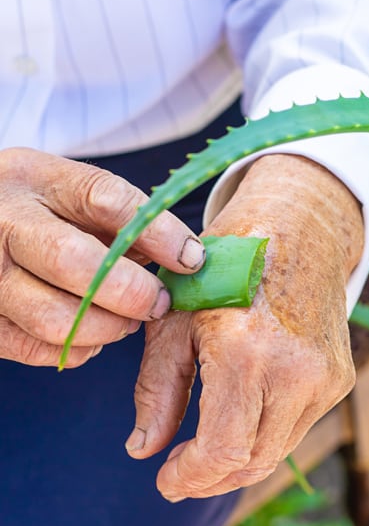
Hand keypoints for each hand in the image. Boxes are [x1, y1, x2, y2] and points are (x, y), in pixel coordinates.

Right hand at [0, 147, 205, 367]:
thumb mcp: (75, 193)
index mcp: (36, 177)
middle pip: (73, 262)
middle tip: (159, 304)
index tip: (192, 259)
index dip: (158, 233)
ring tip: (127, 320)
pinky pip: (34, 347)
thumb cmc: (44, 209)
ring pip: (53, 317)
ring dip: (108, 328)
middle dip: (132, 293)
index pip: (106, 200)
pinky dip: (77, 348)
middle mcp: (2, 220)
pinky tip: (91, 333)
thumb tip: (184, 260)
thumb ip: (122, 221)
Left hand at [127, 154, 364, 498]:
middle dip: (212, 478)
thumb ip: (157, 390)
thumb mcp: (175, 318)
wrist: (297, 229)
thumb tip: (143, 450)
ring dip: (239, 458)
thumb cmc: (226, 263)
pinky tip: (243, 415)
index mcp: (247, 352)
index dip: (190, 479)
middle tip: (180, 472)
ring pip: (278, 450)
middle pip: (253, 461)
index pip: (223, 452)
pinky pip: (298, 425)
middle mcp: (297, 371)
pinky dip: (266, 433)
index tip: (165, 480)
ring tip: (206, 447)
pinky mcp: (340, 377)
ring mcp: (326, 376)